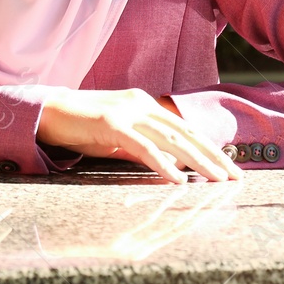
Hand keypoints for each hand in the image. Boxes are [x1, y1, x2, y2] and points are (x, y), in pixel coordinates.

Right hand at [35, 88, 241, 183]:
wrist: (49, 112)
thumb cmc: (83, 127)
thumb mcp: (120, 137)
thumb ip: (145, 146)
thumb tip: (172, 165)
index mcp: (145, 104)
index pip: (185, 128)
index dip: (210, 147)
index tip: (230, 167)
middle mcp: (142, 104)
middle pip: (186, 133)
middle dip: (214, 156)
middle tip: (235, 177)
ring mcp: (127, 111)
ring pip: (171, 139)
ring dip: (197, 162)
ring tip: (216, 180)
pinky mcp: (112, 123)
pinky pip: (143, 147)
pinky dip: (163, 164)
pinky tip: (178, 180)